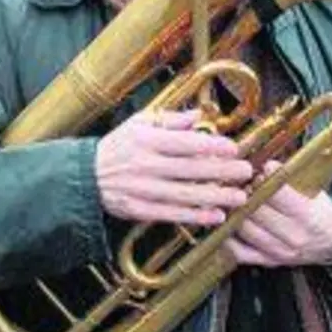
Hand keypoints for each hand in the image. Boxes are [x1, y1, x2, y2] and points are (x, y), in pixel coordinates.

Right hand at [94, 110, 255, 225]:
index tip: (234, 148)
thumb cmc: (116, 147)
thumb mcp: (138, 124)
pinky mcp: (139, 209)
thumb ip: (170, 120)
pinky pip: (172, 214)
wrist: (84, 177)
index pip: (185, 143)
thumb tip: (199, 115)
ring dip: (215, 196)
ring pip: (185, 194)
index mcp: (147, 140)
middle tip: (246, 172)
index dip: (212, 146)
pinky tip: (216, 216)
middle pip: (190, 169)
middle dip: (222, 171)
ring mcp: (142, 189)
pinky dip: (195, 216)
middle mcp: (145, 164)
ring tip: (239, 197)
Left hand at [225, 160, 331, 267]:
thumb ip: (290, 180)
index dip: (264, 179)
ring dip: (235, 212)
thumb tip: (265, 166)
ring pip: (243, 229)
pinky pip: (239, 251)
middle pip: (255, 211)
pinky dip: (230, 237)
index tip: (261, 170)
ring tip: (236, 200)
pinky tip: (229, 223)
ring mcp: (280, 252)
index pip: (275, 194)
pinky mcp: (269, 262)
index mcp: (307, 216)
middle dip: (246, 194)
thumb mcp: (314, 192)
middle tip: (243, 184)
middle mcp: (293, 236)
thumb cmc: (320, 212)